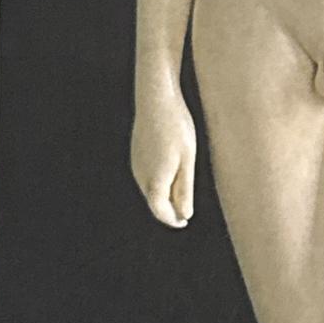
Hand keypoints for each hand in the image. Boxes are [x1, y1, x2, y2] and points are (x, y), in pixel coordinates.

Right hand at [131, 91, 196, 227]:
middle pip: (154, 201)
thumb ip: (184, 190)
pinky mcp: (136, 153)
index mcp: (154, 180)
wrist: (156, 99)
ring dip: (164, 193)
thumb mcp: (188, 161)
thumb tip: (184, 214)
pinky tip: (170, 169)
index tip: (184, 222)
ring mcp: (135, 163)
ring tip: (180, 191)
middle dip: (168, 208)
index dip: (172, 220)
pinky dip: (159, 179)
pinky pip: (147, 174)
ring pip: (150, 187)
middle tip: (185, 211)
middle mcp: (140, 175)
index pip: (160, 211)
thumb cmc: (177, 128)